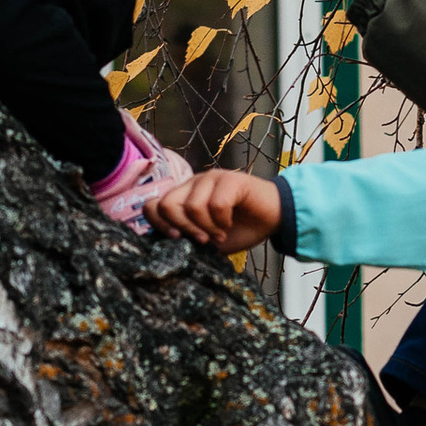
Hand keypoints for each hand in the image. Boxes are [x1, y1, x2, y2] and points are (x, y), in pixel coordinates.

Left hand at [151, 168, 286, 252]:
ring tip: (221, 232)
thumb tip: (166, 247)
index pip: (152, 205)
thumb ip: (187, 239)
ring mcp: (211, 178)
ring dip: (207, 227)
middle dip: (184, 228)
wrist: (273, 219)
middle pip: (166, 204)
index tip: (178, 239)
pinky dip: (223, 220)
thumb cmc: (241, 228)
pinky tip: (230, 222)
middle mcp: (193, 184)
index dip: (160, 225)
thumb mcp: (208, 241)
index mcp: (183, 196)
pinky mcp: (230, 179)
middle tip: (203, 240)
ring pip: (192, 206)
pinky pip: (216, 203)